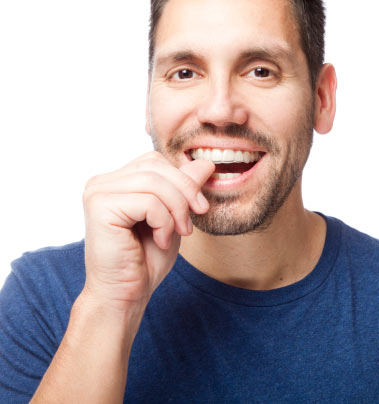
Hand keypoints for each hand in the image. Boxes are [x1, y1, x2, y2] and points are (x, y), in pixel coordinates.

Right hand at [79, 152, 214, 314]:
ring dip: (176, 210)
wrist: (126, 293)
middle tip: (191, 224)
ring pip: (154, 182)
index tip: (198, 209)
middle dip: (184, 192)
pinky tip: (159, 240)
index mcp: (116, 181)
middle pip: (155, 166)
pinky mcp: (99, 207)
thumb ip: (184, 188)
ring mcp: (97, 193)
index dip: (183, 181)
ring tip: (176, 233)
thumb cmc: (146, 259)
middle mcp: (101, 183)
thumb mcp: (174, 216)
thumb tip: (206, 162)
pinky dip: (163, 222)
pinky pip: (148, 202)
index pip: (156, 161)